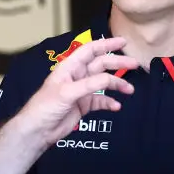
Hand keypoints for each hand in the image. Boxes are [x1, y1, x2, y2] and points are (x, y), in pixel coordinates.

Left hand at [20, 36, 138, 144]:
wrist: (38, 130)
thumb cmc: (46, 106)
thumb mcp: (67, 92)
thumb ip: (89, 84)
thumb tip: (110, 78)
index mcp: (70, 67)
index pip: (90, 50)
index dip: (106, 44)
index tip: (123, 42)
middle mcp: (77, 76)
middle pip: (101, 65)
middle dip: (118, 63)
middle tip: (135, 64)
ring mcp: (81, 91)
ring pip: (104, 83)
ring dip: (117, 85)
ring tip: (130, 90)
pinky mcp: (84, 105)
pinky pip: (101, 100)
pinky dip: (109, 102)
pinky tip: (116, 106)